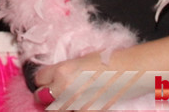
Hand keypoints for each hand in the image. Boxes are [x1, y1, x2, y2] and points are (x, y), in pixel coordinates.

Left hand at [35, 51, 152, 107]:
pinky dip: (75, 108)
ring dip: (61, 103)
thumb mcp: (80, 60)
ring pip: (56, 108)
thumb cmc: (109, 61)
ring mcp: (75, 103)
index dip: (43, 79)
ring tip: (73, 96)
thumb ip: (64, 71)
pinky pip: (73, 111)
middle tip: (54, 92)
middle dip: (47, 94)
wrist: (130, 71)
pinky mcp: (87, 111)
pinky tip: (84, 101)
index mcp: (62, 70)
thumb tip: (54, 80)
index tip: (46, 80)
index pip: (38, 79)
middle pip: (42, 96)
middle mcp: (65, 88)